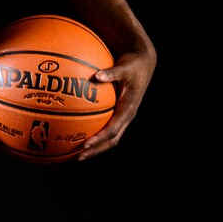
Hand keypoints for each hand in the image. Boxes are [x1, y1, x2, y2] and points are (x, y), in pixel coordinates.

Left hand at [78, 42, 156, 159]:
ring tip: (78, 154)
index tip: (86, 144)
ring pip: (112, 138)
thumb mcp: (124, 67)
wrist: (144, 64)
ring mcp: (125, 117)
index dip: (100, 137)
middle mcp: (128, 116)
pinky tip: (81, 135)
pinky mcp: (121, 114)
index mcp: (129, 108)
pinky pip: (108, 129)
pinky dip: (97, 135)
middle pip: (112, 140)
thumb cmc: (133, 65)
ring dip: (96, 147)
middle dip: (96, 150)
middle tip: (79, 157)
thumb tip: (97, 75)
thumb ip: (111, 73)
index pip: (114, 128)